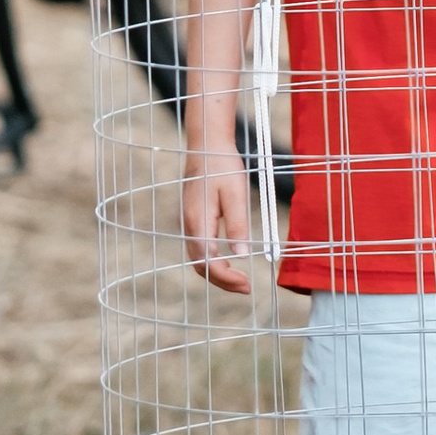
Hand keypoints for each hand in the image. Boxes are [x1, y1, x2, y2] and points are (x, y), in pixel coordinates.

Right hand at [183, 143, 252, 297]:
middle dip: (223, 281)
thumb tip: (241, 256)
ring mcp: (188, 224)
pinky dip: (213, 262)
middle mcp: (189, 226)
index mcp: (198, 221)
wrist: (206, 146)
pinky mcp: (193, 220)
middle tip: (247, 288)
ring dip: (218, 274)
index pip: (208, 263)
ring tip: (240, 280)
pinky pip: (199, 250)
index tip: (246, 284)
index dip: (226, 278)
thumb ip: (238, 225)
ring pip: (199, 260)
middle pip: (200, 267)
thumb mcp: (236, 193)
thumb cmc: (223, 166)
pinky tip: (229, 263)